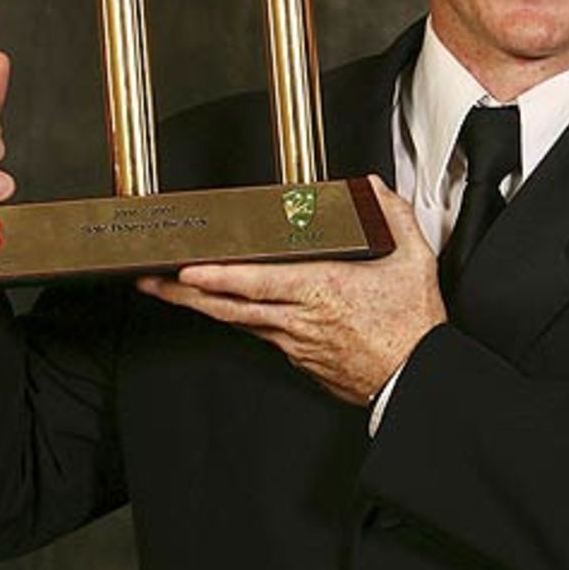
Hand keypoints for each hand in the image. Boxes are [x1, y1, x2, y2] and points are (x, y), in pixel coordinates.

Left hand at [136, 177, 446, 404]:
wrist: (417, 381)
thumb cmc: (413, 328)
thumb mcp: (413, 261)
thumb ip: (392, 216)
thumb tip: (373, 188)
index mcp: (321, 291)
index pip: (257, 283)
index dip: (218, 277)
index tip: (187, 269)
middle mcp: (299, 321)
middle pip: (230, 307)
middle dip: (185, 293)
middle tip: (151, 281)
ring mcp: (295, 345)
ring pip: (238, 323)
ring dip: (202, 307)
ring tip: (170, 291)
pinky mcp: (299, 361)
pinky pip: (261, 336)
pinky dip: (237, 321)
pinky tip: (222, 311)